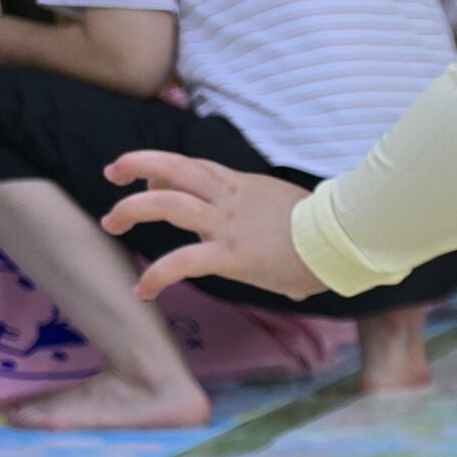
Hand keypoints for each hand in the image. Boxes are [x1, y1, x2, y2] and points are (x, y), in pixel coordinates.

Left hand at [100, 150, 324, 300]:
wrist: (345, 241)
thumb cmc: (331, 235)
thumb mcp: (298, 219)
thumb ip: (286, 239)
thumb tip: (300, 282)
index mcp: (244, 187)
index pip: (194, 166)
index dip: (164, 167)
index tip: (148, 178)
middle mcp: (230, 200)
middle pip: (174, 168)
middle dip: (136, 165)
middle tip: (111, 174)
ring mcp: (228, 226)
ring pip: (167, 204)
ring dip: (131, 210)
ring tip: (111, 223)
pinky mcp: (232, 256)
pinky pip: (184, 262)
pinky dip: (158, 275)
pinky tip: (142, 290)